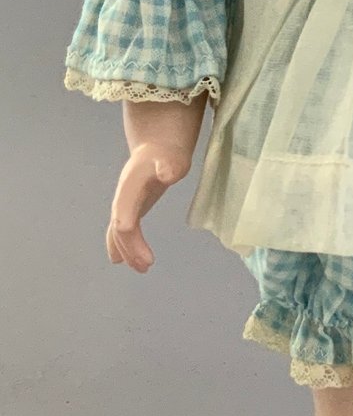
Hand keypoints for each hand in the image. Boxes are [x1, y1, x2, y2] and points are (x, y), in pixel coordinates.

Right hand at [107, 97, 206, 271]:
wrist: (157, 146)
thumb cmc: (166, 154)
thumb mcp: (172, 158)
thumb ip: (170, 166)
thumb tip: (168, 174)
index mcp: (129, 189)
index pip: (124, 219)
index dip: (132, 239)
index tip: (148, 257)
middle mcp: (122, 198)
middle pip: (120, 229)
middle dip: (130, 249)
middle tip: (147, 266)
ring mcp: (124, 203)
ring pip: (118, 231)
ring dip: (126, 250)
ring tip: (141, 268)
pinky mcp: (129, 207)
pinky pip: (120, 229)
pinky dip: (119, 244)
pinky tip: (119, 259)